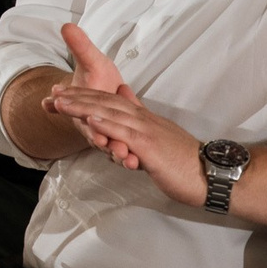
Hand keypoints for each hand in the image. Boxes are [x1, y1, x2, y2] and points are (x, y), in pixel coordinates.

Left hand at [42, 24, 203, 205]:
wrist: (212, 174)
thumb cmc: (185, 162)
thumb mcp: (160, 140)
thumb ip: (142, 126)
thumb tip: (129, 112)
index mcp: (145, 119)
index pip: (111, 103)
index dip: (87, 96)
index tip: (65, 93)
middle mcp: (144, 120)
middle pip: (106, 103)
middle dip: (78, 97)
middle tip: (54, 93)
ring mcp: (147, 132)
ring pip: (111, 114)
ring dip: (84, 107)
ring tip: (62, 102)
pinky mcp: (151, 147)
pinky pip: (125, 133)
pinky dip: (106, 124)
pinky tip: (89, 120)